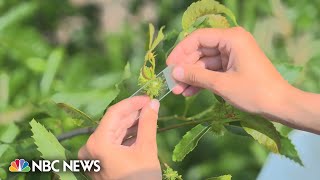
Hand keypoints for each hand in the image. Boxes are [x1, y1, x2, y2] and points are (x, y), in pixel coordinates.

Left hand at [78, 96, 161, 179]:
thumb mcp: (146, 150)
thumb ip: (148, 123)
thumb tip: (153, 104)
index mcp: (98, 143)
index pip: (114, 113)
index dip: (132, 103)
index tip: (147, 97)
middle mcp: (90, 148)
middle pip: (113, 122)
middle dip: (132, 113)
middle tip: (150, 105)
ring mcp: (92, 156)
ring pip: (113, 131)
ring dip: (130, 123)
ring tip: (147, 115)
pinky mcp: (98, 162)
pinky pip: (112, 142)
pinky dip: (125, 135)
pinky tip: (139, 128)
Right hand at [167, 27, 291, 113]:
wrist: (280, 105)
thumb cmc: (254, 92)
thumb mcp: (221, 84)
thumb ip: (196, 75)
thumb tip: (173, 72)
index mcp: (231, 38)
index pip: (198, 38)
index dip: (181, 51)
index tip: (169, 66)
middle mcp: (231, 42)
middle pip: (200, 51)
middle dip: (186, 68)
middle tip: (172, 83)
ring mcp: (233, 55)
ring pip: (205, 63)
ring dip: (192, 77)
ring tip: (178, 91)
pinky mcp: (233, 66)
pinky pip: (213, 70)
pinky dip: (202, 81)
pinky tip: (189, 92)